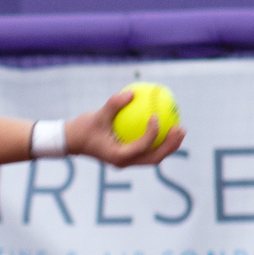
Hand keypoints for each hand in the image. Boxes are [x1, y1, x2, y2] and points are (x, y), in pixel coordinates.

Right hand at [66, 89, 183, 167]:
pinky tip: (166, 125)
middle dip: (170, 145)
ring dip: (169, 145)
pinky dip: (158, 140)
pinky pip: (148, 149)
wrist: (73, 141)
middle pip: (154, 158)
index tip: (155, 116)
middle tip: (180, 128)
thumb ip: (113, 104)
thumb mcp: (96, 115)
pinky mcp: (128, 156)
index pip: (141, 147)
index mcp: (118, 156)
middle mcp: (125, 162)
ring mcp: (128, 161)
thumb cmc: (83, 128)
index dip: (152, 134)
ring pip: (154, 157)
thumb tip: (132, 92)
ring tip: (180, 129)